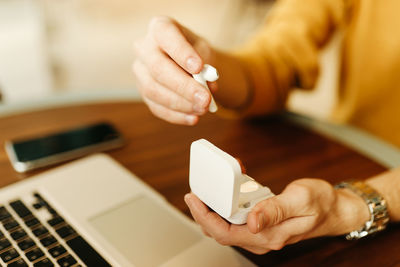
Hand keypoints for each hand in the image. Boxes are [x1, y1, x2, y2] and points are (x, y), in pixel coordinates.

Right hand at [132, 16, 216, 124]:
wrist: (189, 64)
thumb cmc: (196, 54)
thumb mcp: (205, 51)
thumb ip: (206, 65)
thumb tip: (207, 86)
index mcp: (160, 28)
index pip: (166, 35)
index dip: (181, 52)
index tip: (199, 68)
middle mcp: (144, 48)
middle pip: (158, 68)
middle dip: (183, 87)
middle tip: (205, 100)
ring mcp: (140, 71)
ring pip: (154, 90)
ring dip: (181, 104)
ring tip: (203, 109)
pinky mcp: (143, 92)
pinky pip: (155, 107)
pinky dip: (176, 115)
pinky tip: (192, 118)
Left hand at [184, 178, 369, 253]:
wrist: (335, 209)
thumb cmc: (321, 203)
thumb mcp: (300, 200)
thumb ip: (275, 210)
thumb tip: (252, 221)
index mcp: (268, 236)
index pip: (225, 233)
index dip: (205, 217)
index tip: (194, 199)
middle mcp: (261, 239)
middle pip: (221, 231)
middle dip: (203, 214)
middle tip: (194, 193)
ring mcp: (261, 234)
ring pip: (226, 227)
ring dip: (213, 210)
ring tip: (206, 191)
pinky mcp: (262, 226)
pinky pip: (237, 220)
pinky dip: (227, 206)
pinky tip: (226, 192)